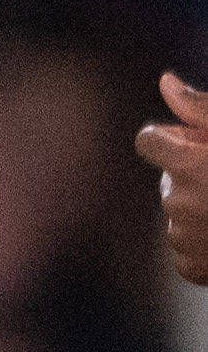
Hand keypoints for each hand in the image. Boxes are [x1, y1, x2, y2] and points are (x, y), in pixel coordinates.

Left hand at [140, 74, 207, 287]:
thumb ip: (204, 109)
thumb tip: (165, 82)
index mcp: (190, 166)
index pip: (150, 141)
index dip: (174, 138)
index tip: (199, 143)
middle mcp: (180, 203)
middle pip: (170, 179)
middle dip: (195, 173)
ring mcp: (186, 240)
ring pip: (180, 215)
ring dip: (204, 209)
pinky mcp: (196, 269)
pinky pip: (188, 250)